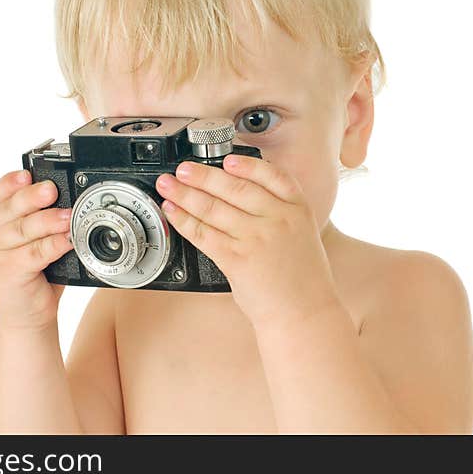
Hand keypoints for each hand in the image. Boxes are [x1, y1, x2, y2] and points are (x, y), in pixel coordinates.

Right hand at [0, 170, 73, 330]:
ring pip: (24, 229)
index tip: (27, 174)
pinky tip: (67, 240)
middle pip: (12, 207)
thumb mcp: (35, 242)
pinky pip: (34, 253)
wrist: (24, 316)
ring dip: (48, 220)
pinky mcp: (8, 271)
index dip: (13, 181)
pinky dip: (53, 245)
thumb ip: (43, 221)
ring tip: (68, 216)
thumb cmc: (34, 274)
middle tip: (52, 190)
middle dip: (33, 197)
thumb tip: (72, 202)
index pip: (1, 193)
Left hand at [155, 155, 339, 328]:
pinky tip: (172, 212)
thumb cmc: (302, 281)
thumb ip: (279, 213)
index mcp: (298, 209)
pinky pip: (203, 233)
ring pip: (213, 208)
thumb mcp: (302, 235)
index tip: (227, 159)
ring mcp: (257, 237)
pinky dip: (184, 220)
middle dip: (203, 175)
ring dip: (185, 193)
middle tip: (183, 169)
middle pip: (235, 187)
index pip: (272, 175)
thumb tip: (240, 196)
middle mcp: (278, 218)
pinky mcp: (237, 259)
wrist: (304, 314)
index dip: (246, 165)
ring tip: (168, 185)